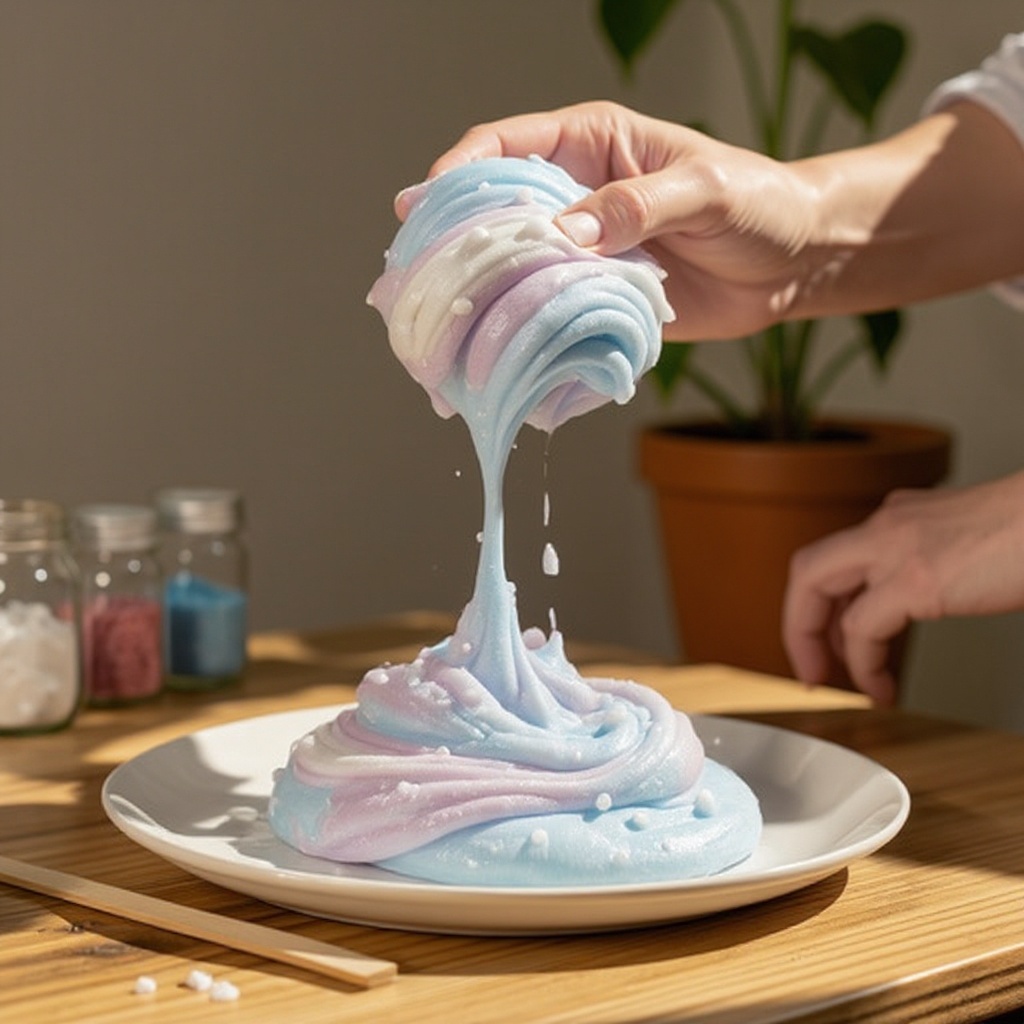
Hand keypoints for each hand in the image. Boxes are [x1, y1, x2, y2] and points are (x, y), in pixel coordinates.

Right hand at [398, 101, 822, 340]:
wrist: (796, 264)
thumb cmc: (759, 204)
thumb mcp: (705, 191)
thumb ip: (635, 206)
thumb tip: (563, 237)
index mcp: (590, 146)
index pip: (504, 148)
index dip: (457, 174)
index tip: (423, 206)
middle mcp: (575, 197)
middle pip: (494, 214)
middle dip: (454, 242)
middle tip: (419, 279)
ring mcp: (583, 252)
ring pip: (514, 270)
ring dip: (482, 296)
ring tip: (446, 327)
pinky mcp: (596, 298)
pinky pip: (549, 313)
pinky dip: (524, 332)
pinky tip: (498, 354)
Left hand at [782, 471, 1023, 703]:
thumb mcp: (966, 545)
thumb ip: (937, 566)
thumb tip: (932, 600)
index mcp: (901, 517)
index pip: (837, 559)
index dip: (822, 602)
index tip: (829, 637)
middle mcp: (888, 526)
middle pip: (809, 569)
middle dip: (800, 622)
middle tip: (811, 666)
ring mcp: (897, 547)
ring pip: (816, 588)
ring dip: (818, 644)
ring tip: (841, 684)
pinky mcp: (916, 578)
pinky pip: (863, 627)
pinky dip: (863, 663)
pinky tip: (881, 687)